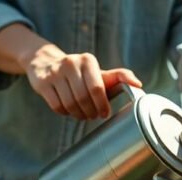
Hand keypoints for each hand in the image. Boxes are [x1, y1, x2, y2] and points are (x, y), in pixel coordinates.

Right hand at [24, 45, 140, 119]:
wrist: (46, 62)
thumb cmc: (80, 72)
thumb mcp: (100, 72)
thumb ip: (120, 77)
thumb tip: (139, 85)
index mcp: (88, 61)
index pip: (97, 89)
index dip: (102, 105)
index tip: (105, 114)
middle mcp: (70, 63)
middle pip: (83, 99)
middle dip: (90, 112)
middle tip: (93, 116)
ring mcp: (54, 73)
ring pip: (70, 104)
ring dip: (79, 115)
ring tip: (83, 115)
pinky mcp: (42, 83)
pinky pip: (57, 107)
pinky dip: (65, 113)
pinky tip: (69, 110)